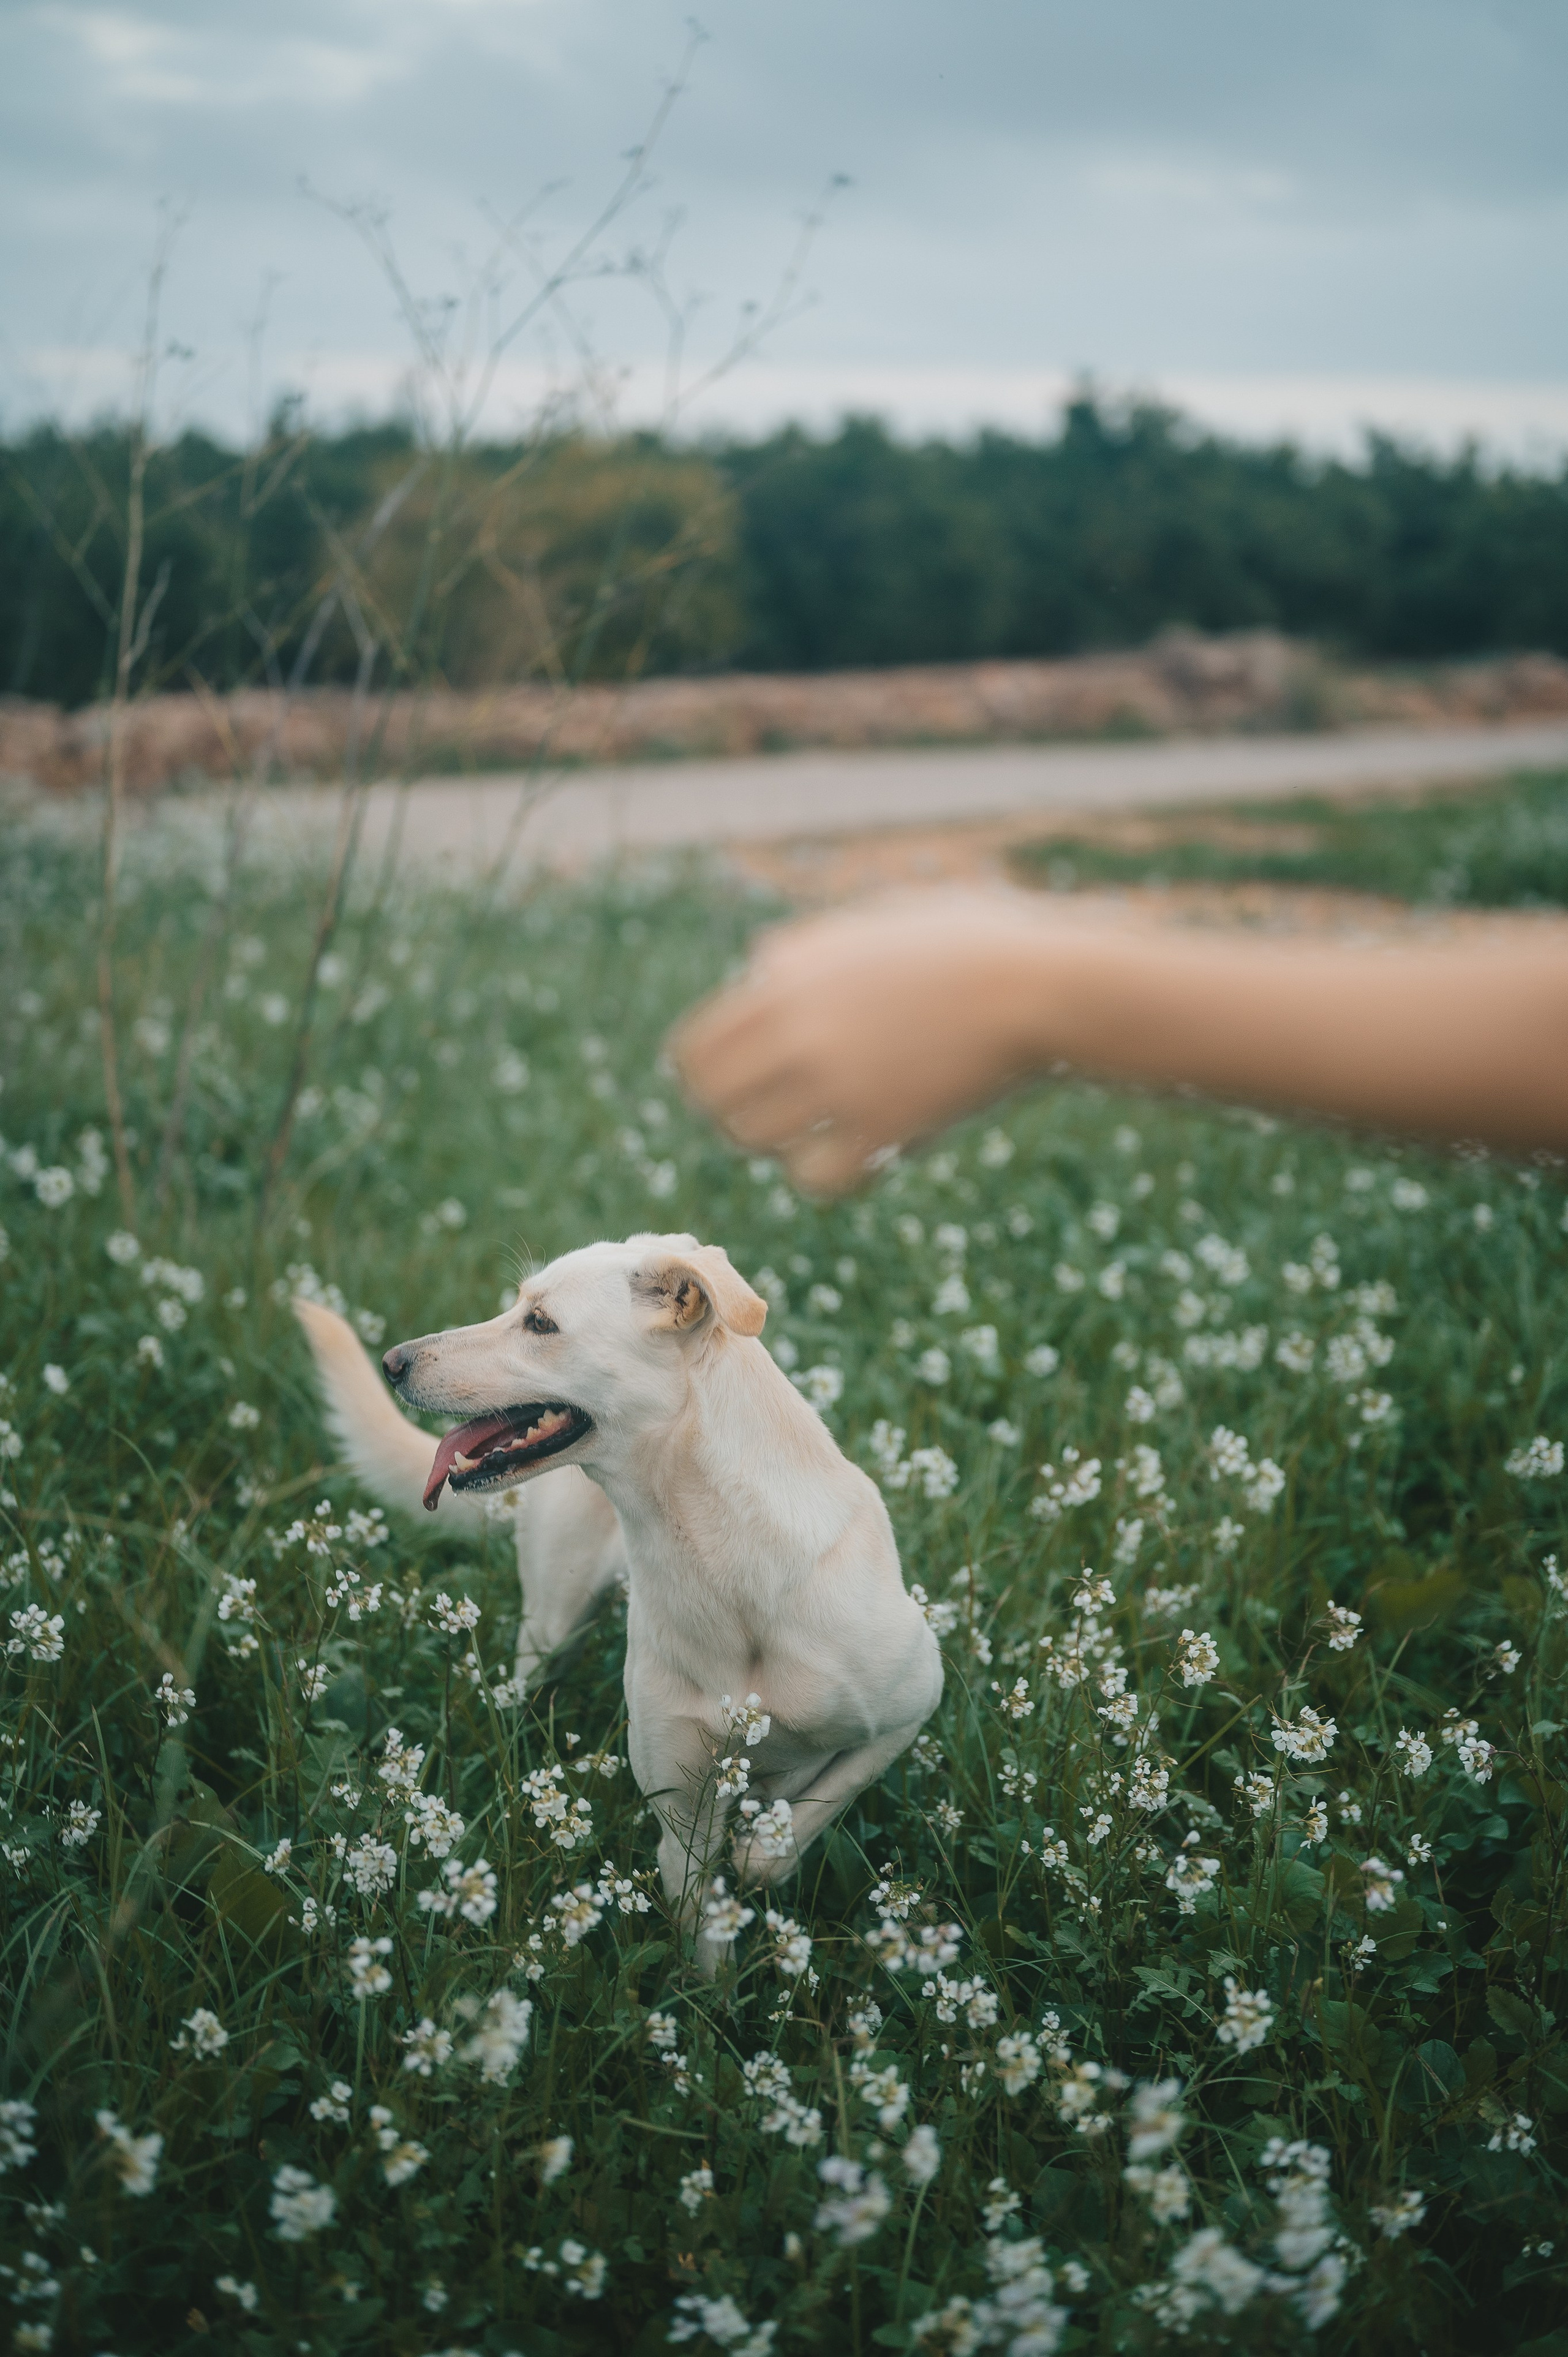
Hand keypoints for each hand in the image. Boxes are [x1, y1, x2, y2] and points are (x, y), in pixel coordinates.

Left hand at [668, 891, 1052, 1192]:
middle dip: (736, 1114)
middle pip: (715, 1104)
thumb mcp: (872, 922)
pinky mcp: (883, 1127)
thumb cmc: (966, 943)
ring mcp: (838, 1082)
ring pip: (758, 1142)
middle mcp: (798, 1030)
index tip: (733, 1087)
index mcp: (785, 978)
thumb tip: (757, 963)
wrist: (1039, 984)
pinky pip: (816, 1178)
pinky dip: (827, 1176)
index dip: (704, 1078)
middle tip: (774, 1115)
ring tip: (819, 1132)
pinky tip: (857, 1157)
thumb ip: (806, 946)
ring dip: (782, 1143)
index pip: (694, 1052)